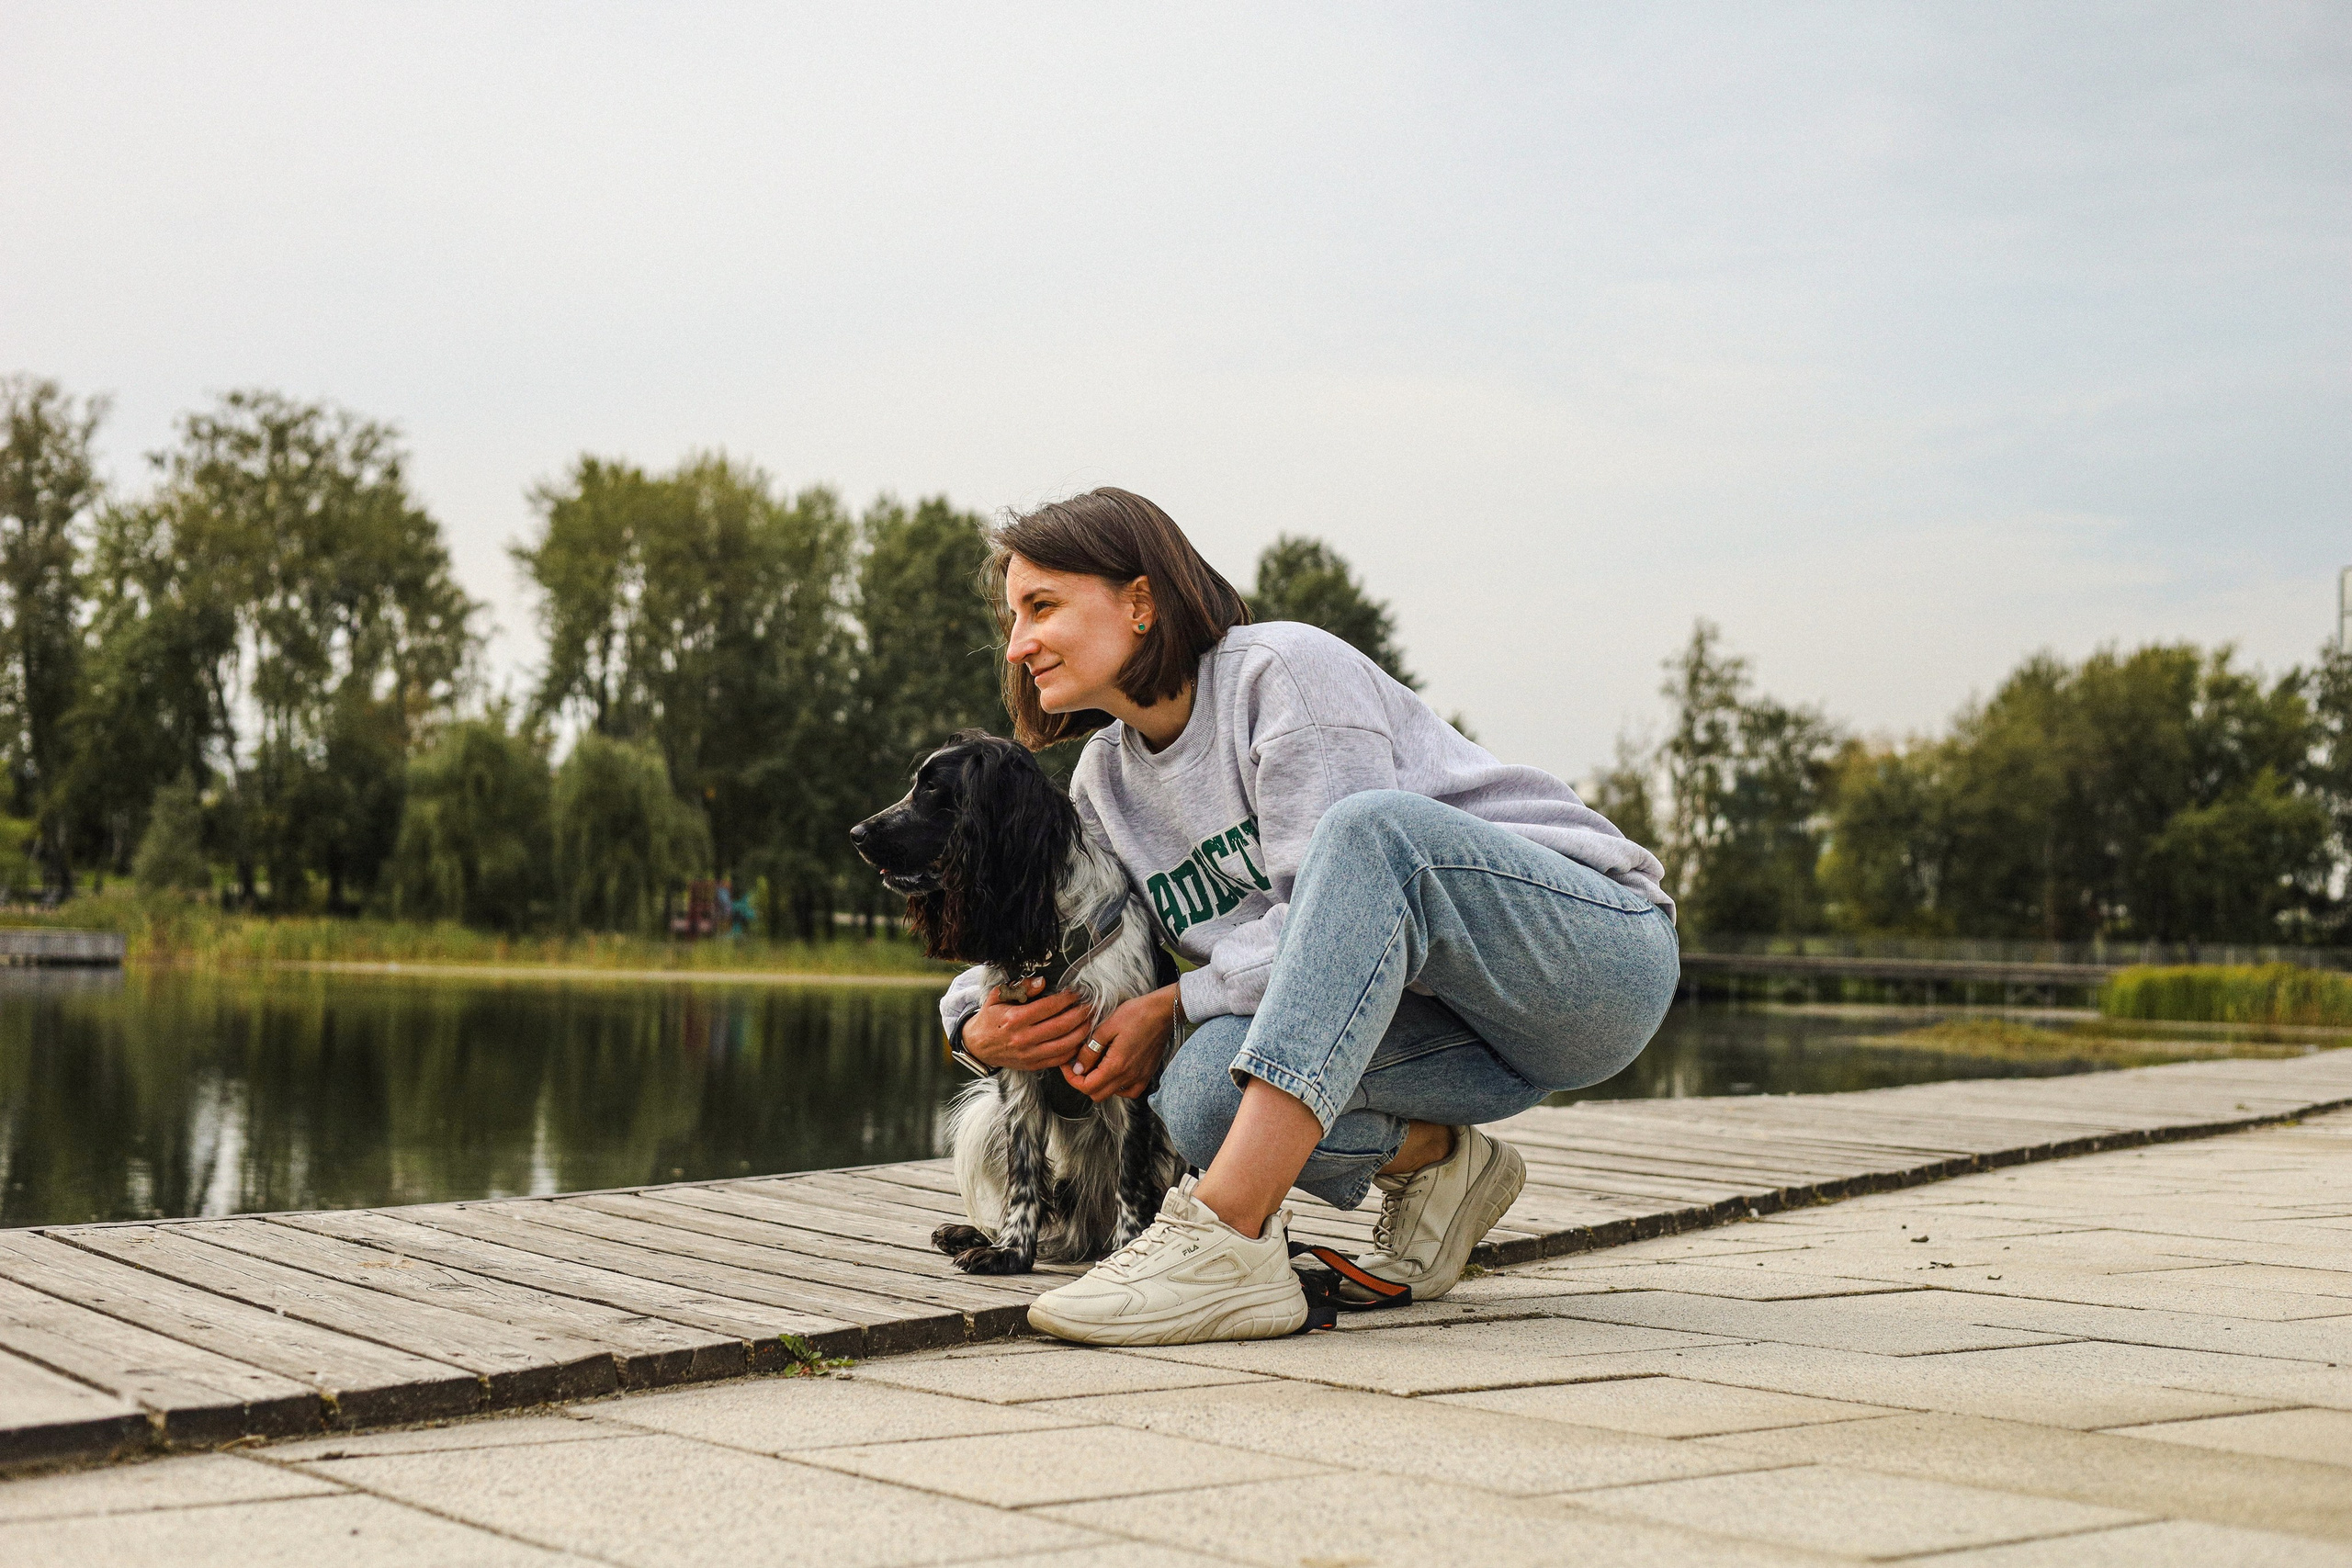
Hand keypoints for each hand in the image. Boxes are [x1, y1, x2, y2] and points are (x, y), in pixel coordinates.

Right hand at [961, 977, 1093, 1071]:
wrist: (977, 1046)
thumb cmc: (990, 1017)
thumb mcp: (998, 996)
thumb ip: (1020, 987)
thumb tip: (1042, 982)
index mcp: (1015, 1019)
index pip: (1048, 1007)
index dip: (1066, 999)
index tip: (1077, 993)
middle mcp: (1023, 1038)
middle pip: (1061, 1026)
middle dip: (1080, 1014)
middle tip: (1091, 1005)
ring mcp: (1029, 1054)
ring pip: (1064, 1045)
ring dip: (1081, 1032)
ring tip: (1090, 1021)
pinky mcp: (1033, 1065)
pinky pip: (1059, 1059)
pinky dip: (1073, 1050)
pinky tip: (1080, 1039)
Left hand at [1065, 984, 1178, 1102]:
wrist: (1163, 1011)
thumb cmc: (1136, 1014)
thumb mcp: (1105, 1028)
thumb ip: (1089, 1051)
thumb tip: (1078, 1067)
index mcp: (1116, 1066)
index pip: (1086, 1086)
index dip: (1071, 1078)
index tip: (1067, 1065)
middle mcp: (1129, 1076)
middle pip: (1097, 1094)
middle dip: (1082, 1082)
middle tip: (1078, 1064)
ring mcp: (1140, 1077)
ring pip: (1112, 1094)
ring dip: (1099, 1085)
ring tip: (1095, 1066)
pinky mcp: (1147, 1074)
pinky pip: (1130, 1091)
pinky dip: (1118, 1087)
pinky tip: (1114, 1072)